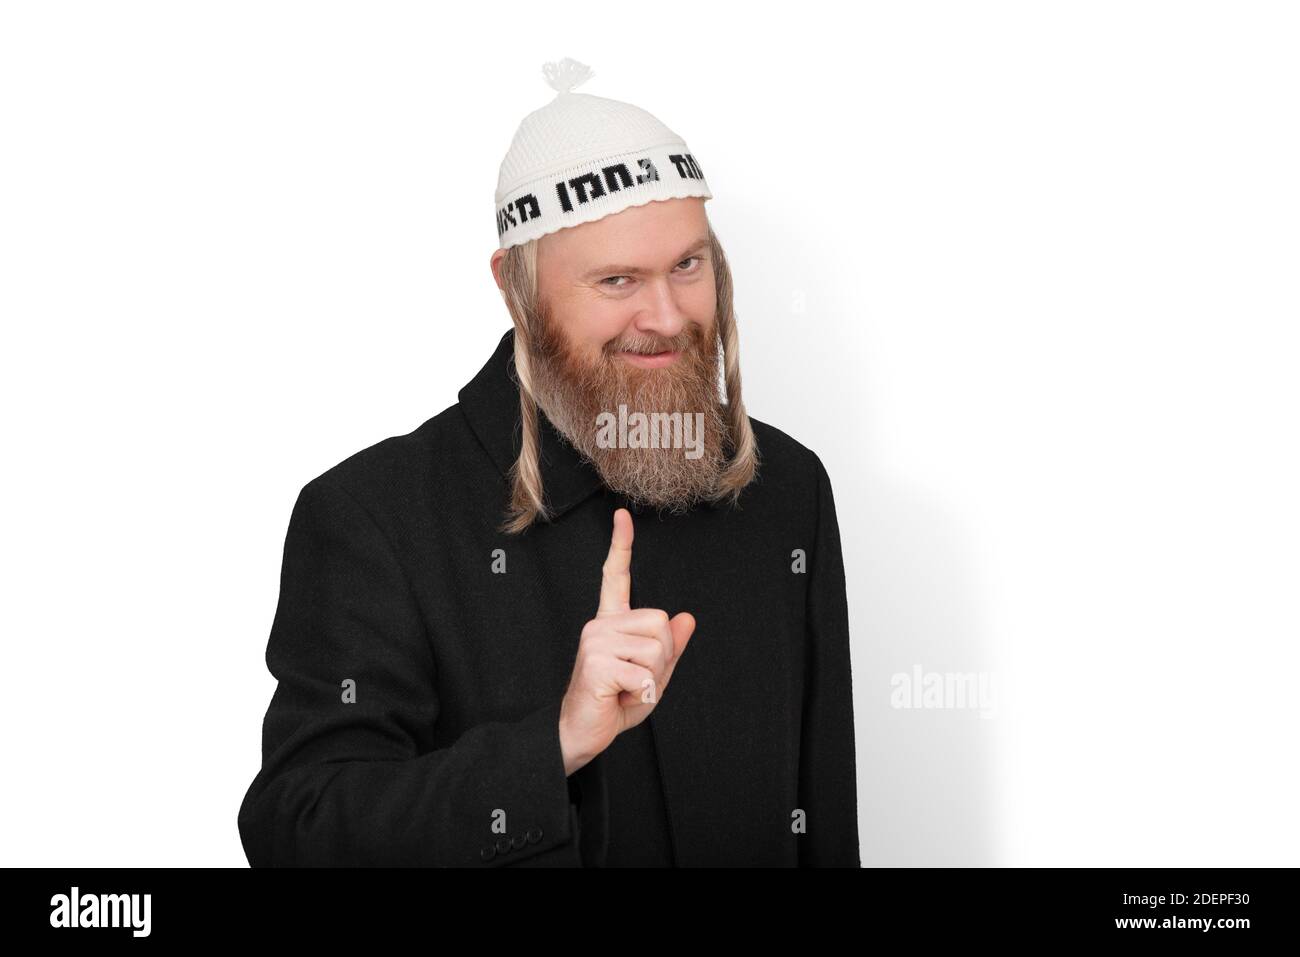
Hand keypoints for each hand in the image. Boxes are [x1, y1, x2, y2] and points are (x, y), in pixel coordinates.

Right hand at [557, 507, 695, 774]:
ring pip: (657, 648)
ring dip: (653, 679)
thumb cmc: (612, 704)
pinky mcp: (596, 661)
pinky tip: (619, 698)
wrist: (580, 734)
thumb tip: (687, 617)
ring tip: (626, 689)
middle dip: (663, 659)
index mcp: (611, 623)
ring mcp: (595, 640)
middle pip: (661, 623)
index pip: (615, 576)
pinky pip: (644, 673)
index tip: (622, 515)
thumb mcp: (652, 676)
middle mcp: (599, 624)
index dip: (621, 545)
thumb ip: (669, 648)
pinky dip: (642, 694)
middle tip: (636, 680)